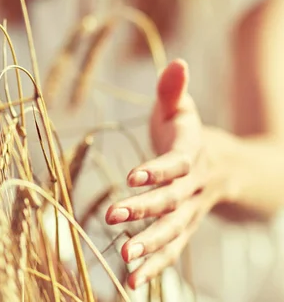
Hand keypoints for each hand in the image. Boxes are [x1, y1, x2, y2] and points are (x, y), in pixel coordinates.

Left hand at [105, 59, 226, 288]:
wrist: (226, 167)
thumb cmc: (191, 132)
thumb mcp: (183, 109)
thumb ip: (173, 89)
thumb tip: (177, 61)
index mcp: (192, 153)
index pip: (176, 162)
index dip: (158, 169)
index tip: (134, 176)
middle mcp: (193, 185)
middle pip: (171, 200)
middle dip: (145, 209)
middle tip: (114, 216)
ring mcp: (191, 211)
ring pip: (174, 231)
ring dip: (150, 245)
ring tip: (124, 259)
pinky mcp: (184, 228)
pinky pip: (172, 250)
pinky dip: (154, 266)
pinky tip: (131, 282)